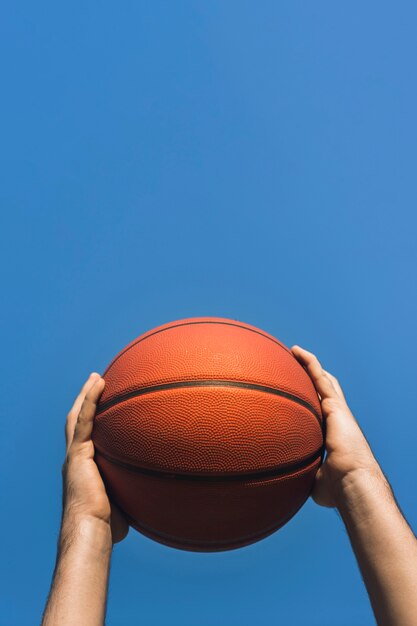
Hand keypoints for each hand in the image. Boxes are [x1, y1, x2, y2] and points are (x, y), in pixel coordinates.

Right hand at [62, 373, 128, 542]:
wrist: (91, 530)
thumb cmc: (108, 527)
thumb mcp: (125, 504)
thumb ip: (136, 495)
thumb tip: (159, 497)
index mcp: (85, 468)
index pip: (86, 438)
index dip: (91, 421)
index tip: (101, 406)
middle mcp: (77, 458)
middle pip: (78, 421)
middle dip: (85, 401)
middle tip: (96, 382)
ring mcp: (76, 454)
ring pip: (78, 416)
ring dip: (86, 394)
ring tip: (96, 377)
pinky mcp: (78, 453)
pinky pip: (84, 420)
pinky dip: (90, 399)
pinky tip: (98, 383)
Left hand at [290, 345, 381, 507]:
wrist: (353, 482)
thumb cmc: (337, 489)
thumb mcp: (316, 480)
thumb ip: (306, 476)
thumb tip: (291, 484)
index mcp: (334, 436)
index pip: (323, 414)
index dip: (315, 403)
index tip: (302, 397)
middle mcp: (337, 419)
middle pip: (326, 392)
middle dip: (313, 379)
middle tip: (298, 368)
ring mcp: (337, 410)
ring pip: (323, 380)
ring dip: (309, 365)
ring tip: (294, 352)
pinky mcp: (334, 404)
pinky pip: (318, 376)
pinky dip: (308, 362)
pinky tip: (296, 351)